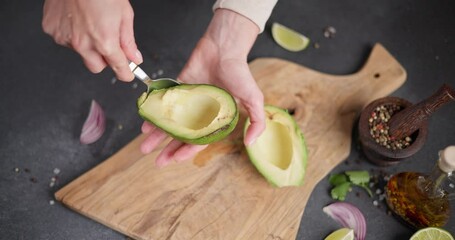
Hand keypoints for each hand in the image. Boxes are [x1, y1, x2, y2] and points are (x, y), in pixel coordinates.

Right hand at [42, 0, 142, 80]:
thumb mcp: (124, 14)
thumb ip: (128, 41)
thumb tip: (134, 57)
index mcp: (105, 41)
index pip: (118, 68)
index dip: (125, 73)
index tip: (128, 74)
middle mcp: (84, 44)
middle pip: (97, 67)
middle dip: (104, 59)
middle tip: (108, 43)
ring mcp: (65, 38)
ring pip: (81, 53)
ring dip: (87, 45)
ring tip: (90, 23)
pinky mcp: (53, 31)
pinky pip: (65, 40)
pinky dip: (72, 34)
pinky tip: (76, 19)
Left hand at [141, 9, 264, 166]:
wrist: (224, 48)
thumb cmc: (240, 73)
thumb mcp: (255, 99)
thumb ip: (257, 121)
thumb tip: (250, 143)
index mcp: (216, 119)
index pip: (200, 140)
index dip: (187, 151)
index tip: (175, 160)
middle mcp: (200, 113)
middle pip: (182, 136)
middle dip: (169, 150)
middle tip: (157, 162)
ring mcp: (188, 102)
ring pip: (170, 122)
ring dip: (158, 135)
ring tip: (144, 147)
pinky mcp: (178, 89)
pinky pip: (163, 104)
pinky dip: (154, 114)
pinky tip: (145, 124)